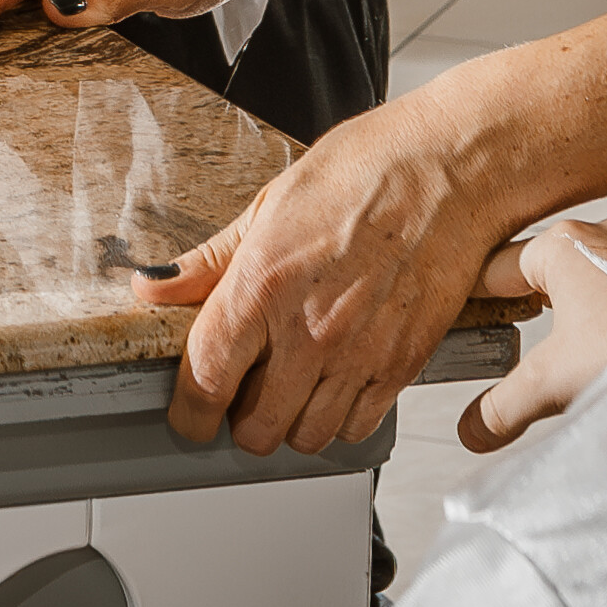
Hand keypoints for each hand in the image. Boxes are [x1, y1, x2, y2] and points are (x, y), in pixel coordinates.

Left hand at [142, 80, 531, 454]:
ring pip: (308, 439)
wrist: (452, 168)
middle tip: (243, 391)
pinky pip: (360, 426)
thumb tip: (153, 287)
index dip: (187, 414)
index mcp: (264, 285)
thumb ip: (209, 260)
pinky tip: (335, 381)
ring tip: (291, 387)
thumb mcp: (270, 202)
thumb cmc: (368, 169)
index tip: (188, 415)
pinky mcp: (404, 364)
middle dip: (240, 420)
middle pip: (256, 429)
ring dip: (292, 423)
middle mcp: (310, 331)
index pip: (205, 382)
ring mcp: (360, 354)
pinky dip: (342, 418)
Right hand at [458, 216, 606, 449]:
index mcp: (562, 244)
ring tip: (563, 355)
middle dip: (522, 311)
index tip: (459, 328)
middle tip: (504, 348)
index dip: (472, 304)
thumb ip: (503, 408)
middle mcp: (601, 232)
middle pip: (541, 272)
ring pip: (587, 277)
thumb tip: (472, 431)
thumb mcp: (554, 384)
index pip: (494, 270)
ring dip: (570, 314)